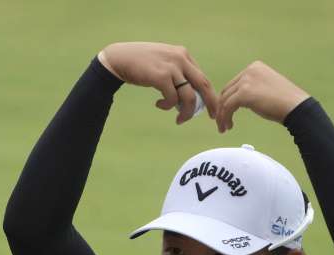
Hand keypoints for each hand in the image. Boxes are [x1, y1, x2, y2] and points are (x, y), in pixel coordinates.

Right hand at [97, 42, 217, 123]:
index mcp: (183, 55)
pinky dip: (167, 106)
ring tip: (179, 120)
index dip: (210, 95)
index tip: (211, 109)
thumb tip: (188, 98)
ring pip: (189, 96)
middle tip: (214, 118)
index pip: (203, 78)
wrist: (119, 58)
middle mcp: (181, 59)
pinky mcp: (161, 76)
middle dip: (211, 104)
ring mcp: (171, 67)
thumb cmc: (140, 64)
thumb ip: (177, 74)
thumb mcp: (163, 64)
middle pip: (204, 85)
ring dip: (186, 112)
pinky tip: (159, 104)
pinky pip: (172, 99)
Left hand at [215, 61, 309, 132]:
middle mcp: (249, 70)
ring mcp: (246, 81)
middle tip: (223, 122)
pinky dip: (225, 118)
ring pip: (224, 100)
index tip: (227, 113)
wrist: (296, 108)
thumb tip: (237, 99)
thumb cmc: (284, 103)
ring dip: (222, 115)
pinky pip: (227, 107)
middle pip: (227, 91)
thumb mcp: (266, 88)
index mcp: (255, 67)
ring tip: (224, 127)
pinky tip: (228, 126)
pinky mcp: (244, 93)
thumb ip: (251, 89)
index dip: (228, 100)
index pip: (234, 84)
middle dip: (222, 108)